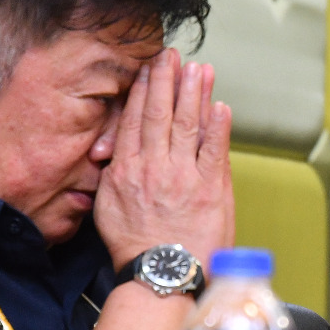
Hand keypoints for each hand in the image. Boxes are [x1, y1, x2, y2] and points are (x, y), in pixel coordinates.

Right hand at [94, 49, 233, 269]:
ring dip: (195, 94)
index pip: (134, 120)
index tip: (149, 69)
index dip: (143, 90)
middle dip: (167, 80)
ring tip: (200, 70)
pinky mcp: (211, 188)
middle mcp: (153, 167)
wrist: (160, 274)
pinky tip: (221, 106)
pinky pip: (214, 149)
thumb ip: (115, 176)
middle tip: (173, 56)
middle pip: (160, 113)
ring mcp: (183, 176)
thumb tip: (117, 155)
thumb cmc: (135, 249)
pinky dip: (218, 126)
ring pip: (187, 124)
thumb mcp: (108, 208)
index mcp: (126, 170)